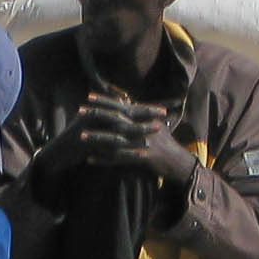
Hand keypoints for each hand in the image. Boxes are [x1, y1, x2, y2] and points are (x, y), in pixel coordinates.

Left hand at [73, 95, 195, 182]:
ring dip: (97, 137)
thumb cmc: (166, 142)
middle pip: (117, 119)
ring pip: (116, 139)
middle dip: (97, 114)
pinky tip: (90, 159)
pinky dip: (104, 159)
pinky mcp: (143, 157)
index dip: (106, 101)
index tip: (89, 96)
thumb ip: (141, 113)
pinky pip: (120, 158)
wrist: (179, 162)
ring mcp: (143, 142)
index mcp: (145, 118)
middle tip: (79, 111)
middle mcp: (144, 128)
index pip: (122, 106)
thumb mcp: (155, 124)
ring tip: (81, 136)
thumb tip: (127, 100)